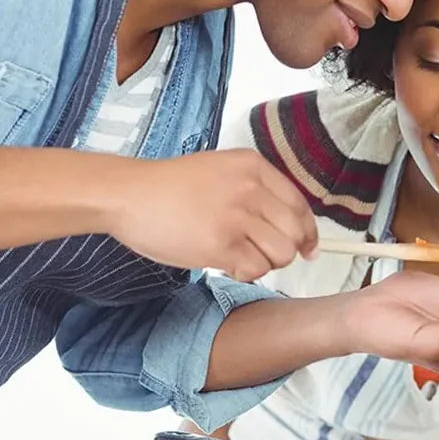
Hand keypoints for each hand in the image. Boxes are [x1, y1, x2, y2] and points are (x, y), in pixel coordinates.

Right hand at [106, 150, 317, 280]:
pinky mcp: (221, 244)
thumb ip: (253, 190)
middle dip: (284, 251)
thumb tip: (289, 226)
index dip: (308, 232)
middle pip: (294, 233)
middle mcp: (250, 189)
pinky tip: (224, 263)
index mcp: (252, 166)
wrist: (130, 195)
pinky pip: (254, 269)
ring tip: (238, 256)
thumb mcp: (219, 171)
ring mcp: (236, 217)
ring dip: (264, 263)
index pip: (299, 205)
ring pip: (280, 254)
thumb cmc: (169, 188)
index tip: (308, 248)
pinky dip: (244, 273)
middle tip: (262, 254)